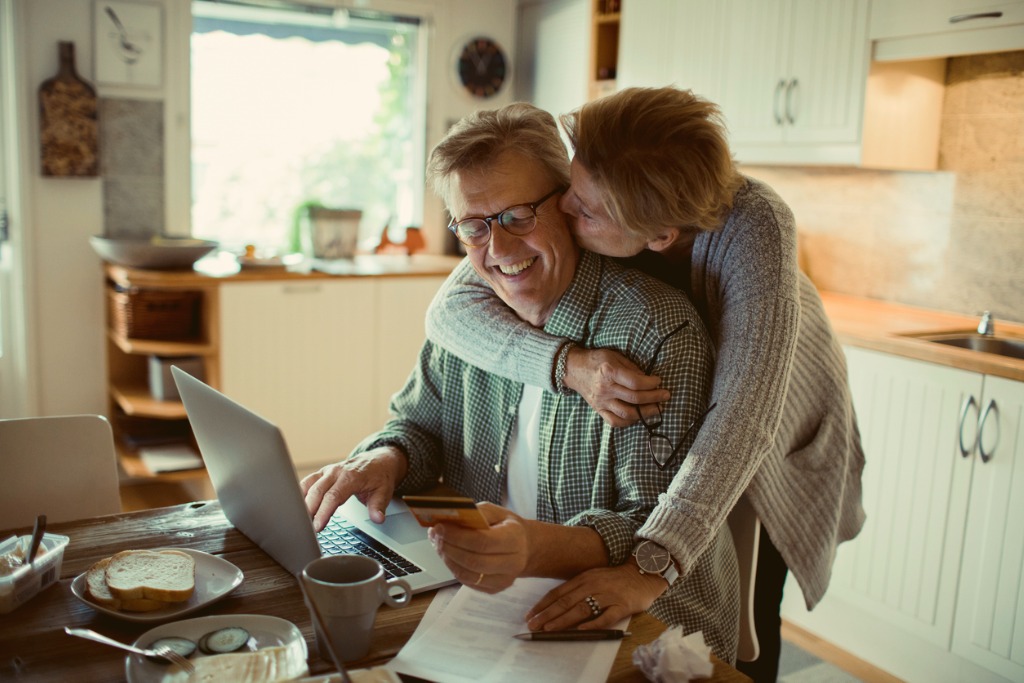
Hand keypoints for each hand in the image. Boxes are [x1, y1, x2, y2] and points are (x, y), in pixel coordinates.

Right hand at [300, 446, 407, 531]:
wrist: (379, 460)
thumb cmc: (379, 476)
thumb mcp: (384, 491)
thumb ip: (378, 506)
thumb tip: (377, 519)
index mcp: (351, 477)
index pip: (333, 496)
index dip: (323, 512)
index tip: (317, 527)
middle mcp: (336, 472)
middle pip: (317, 491)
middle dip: (308, 510)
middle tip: (304, 529)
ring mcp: (327, 471)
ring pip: (308, 485)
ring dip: (301, 502)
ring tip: (297, 520)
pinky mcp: (322, 474)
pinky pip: (307, 482)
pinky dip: (299, 494)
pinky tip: (296, 508)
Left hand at [427, 502, 528, 593]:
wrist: (524, 547)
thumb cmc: (506, 526)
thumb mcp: (495, 512)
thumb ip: (475, 514)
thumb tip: (449, 518)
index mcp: (514, 538)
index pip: (483, 541)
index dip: (458, 536)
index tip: (440, 527)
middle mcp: (512, 563)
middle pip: (473, 561)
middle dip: (448, 548)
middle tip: (435, 536)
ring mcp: (504, 580)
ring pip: (468, 575)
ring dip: (447, 559)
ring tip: (438, 544)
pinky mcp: (494, 589)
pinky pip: (468, 582)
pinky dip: (453, 568)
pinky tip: (448, 555)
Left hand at [525, 563, 668, 630]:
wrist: (643, 574)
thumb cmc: (614, 579)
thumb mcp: (593, 577)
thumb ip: (577, 589)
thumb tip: (555, 605)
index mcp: (583, 578)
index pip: (558, 592)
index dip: (543, 604)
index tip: (530, 615)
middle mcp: (593, 585)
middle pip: (566, 601)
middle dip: (547, 614)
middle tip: (533, 626)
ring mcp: (607, 595)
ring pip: (581, 609)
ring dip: (563, 620)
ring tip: (549, 629)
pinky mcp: (622, 606)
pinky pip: (606, 616)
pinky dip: (593, 623)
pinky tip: (581, 630)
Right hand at [563, 347, 669, 426]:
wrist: (573, 369)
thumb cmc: (596, 360)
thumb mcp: (614, 356)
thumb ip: (631, 367)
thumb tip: (647, 379)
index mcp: (609, 372)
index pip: (635, 382)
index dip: (651, 383)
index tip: (659, 381)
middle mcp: (605, 388)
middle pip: (634, 398)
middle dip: (654, 398)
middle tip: (665, 396)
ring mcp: (601, 402)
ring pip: (627, 413)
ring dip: (646, 412)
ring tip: (657, 408)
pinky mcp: (598, 410)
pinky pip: (615, 421)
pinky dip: (629, 421)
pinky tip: (639, 416)